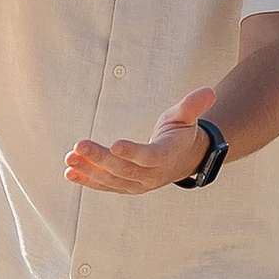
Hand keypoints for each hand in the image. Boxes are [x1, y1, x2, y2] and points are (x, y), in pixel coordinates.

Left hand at [66, 85, 216, 197]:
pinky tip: (69, 172)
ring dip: (89, 170)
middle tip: (78, 146)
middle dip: (99, 158)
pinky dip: (87, 180)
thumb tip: (209, 92)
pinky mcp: (125, 186)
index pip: (149, 157)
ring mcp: (137, 184)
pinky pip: (105, 185)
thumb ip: (193, 105)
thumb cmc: (181, 133)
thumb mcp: (187, 117)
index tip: (115, 144)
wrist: (183, 160)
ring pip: (111, 179)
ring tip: (69, 157)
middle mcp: (151, 175)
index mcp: (166, 156)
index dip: (133, 152)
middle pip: (123, 169)